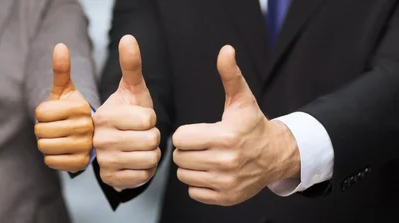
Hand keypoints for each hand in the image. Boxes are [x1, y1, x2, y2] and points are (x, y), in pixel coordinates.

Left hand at [34, 43, 92, 172]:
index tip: (53, 113)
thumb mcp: (65, 89)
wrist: (87, 135)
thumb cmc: (71, 110)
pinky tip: (61, 150)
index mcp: (80, 107)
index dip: (42, 113)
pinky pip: (51, 161)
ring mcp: (85, 146)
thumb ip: (61, 69)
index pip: (41, 113)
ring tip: (57, 138)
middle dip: (42, 129)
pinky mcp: (81, 163)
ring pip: (44, 146)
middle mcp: (86, 127)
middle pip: (41, 131)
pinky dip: (51, 157)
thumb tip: (60, 46)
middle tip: (54, 127)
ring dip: (46, 143)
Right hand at [93, 35, 160, 188]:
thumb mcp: (132, 90)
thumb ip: (131, 65)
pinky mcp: (111, 179)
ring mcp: (104, 161)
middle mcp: (100, 140)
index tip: (140, 119)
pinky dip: (146, 169)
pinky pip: (145, 175)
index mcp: (105, 116)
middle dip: (153, 136)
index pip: (148, 119)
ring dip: (152, 153)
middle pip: (151, 140)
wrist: (117, 143)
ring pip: (150, 158)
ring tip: (140, 147)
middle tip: (142, 134)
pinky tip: (136, 161)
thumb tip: (128, 37)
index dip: (151, 119)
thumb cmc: (128, 114)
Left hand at [172, 45, 299, 205]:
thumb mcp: (242, 99)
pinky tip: (210, 172)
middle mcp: (226, 162)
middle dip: (186, 150)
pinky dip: (198, 184)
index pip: (180, 138)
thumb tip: (225, 50)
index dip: (185, 134)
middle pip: (179, 157)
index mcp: (225, 136)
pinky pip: (194, 192)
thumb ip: (230, 75)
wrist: (277, 155)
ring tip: (204, 158)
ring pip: (184, 176)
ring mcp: (226, 182)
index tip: (197, 132)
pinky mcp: (226, 197)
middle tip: (200, 145)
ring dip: (190, 167)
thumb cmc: (253, 125)